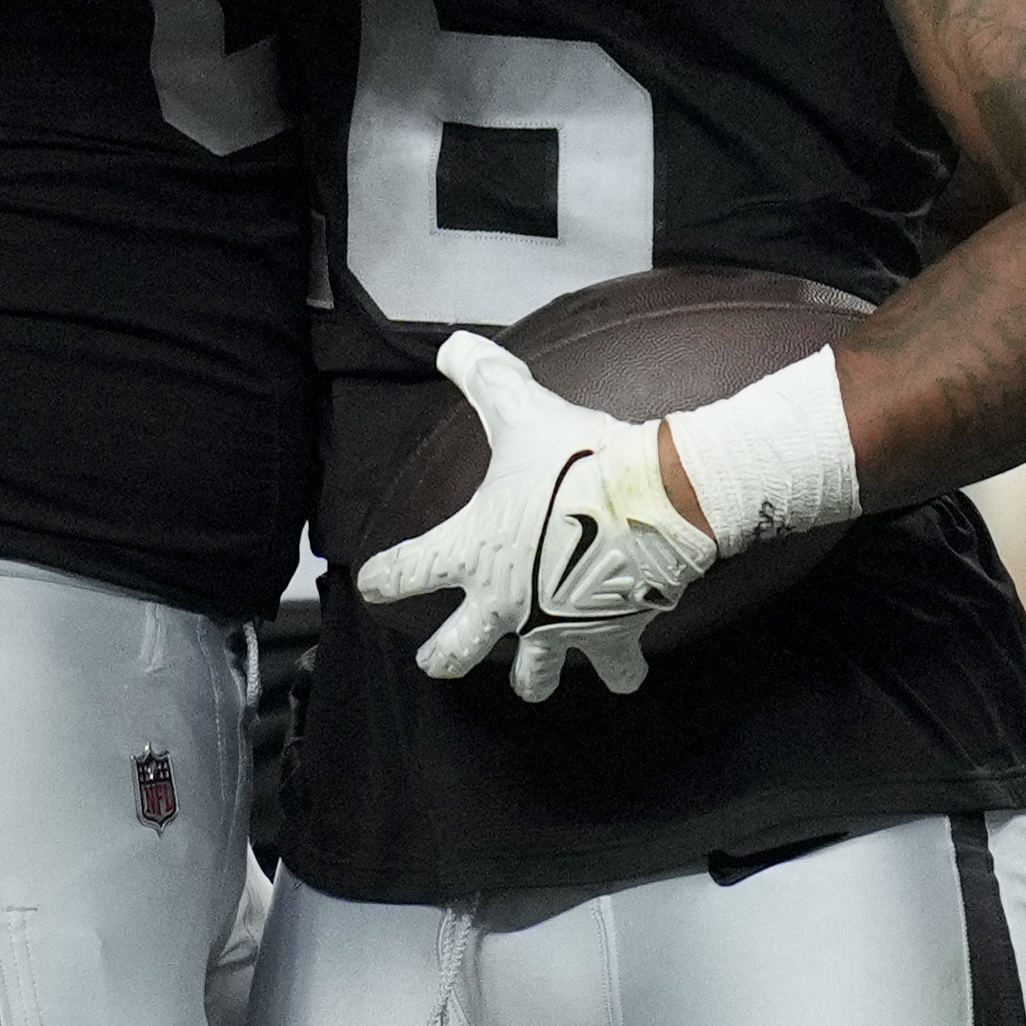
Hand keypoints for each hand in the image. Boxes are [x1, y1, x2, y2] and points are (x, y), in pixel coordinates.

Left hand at [361, 330, 715, 703]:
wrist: (650, 497)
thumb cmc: (577, 458)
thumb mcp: (522, 412)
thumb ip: (483, 379)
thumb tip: (450, 345)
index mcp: (469, 551)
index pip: (405, 571)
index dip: (384, 578)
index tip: (374, 584)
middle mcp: (503, 602)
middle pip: (453, 652)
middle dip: (441, 657)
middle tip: (436, 658)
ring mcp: (555, 628)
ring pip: (532, 678)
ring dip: (531, 678)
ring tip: (533, 680)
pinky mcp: (608, 636)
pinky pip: (615, 669)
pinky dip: (619, 670)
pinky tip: (620, 668)